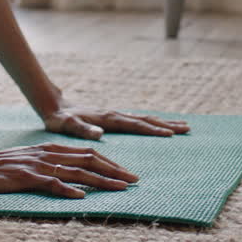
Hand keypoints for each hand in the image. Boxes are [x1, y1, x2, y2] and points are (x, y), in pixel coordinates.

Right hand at [0, 143, 138, 198]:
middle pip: (89, 160)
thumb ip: (55, 166)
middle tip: (133, 181)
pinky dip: (68, 190)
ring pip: (77, 172)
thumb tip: (77, 181)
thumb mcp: (35, 162)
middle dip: (114, 171)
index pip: (89, 154)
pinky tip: (81, 197)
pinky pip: (52, 183)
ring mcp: (40, 165)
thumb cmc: (5, 167)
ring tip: (119, 188)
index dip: (110, 164)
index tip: (127, 175)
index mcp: (54, 149)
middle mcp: (51, 154)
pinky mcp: (28, 176)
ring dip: (100, 181)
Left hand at [43, 106, 190, 139]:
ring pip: (144, 118)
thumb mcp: (68, 126)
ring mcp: (115, 115)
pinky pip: (137, 121)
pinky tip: (156, 127)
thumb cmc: (59, 120)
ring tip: (181, 126)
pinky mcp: (112, 118)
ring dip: (163, 123)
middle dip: (167, 124)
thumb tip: (100, 133)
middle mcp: (115, 114)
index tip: (171, 134)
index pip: (136, 124)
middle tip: (187, 128)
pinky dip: (151, 123)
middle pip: (146, 119)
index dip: (154, 129)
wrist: (54, 107)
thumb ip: (82, 129)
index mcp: (109, 118)